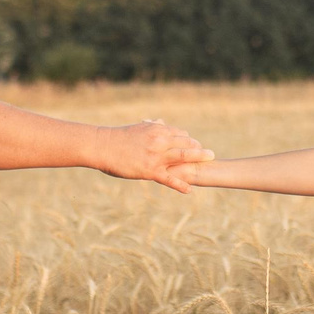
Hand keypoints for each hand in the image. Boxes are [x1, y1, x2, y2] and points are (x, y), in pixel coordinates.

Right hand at [96, 120, 212, 193]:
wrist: (103, 146)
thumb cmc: (117, 138)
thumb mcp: (137, 128)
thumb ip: (152, 126)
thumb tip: (160, 122)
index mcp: (157, 130)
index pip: (180, 134)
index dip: (190, 140)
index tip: (197, 145)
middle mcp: (160, 141)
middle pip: (186, 143)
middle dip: (199, 149)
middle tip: (211, 154)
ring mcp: (156, 156)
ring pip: (182, 157)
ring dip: (198, 159)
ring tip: (209, 163)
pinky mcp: (150, 170)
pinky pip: (169, 179)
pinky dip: (180, 185)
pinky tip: (189, 190)